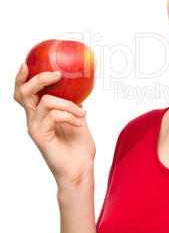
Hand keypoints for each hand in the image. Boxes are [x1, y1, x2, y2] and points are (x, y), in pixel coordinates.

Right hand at [14, 64, 95, 188]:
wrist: (80, 169)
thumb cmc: (79, 146)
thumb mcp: (78, 118)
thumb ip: (74, 103)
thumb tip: (81, 85)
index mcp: (40, 114)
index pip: (24, 93)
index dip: (21, 78)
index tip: (28, 63)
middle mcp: (33, 119)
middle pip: (24, 92)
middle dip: (39, 78)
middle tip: (57, 74)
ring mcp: (35, 128)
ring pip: (45, 101)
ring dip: (69, 103)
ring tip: (83, 112)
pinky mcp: (40, 136)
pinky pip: (54, 115)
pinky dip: (71, 115)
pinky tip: (81, 121)